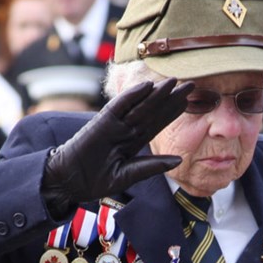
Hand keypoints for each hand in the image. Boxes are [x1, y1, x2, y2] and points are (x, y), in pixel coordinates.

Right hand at [42, 78, 193, 213]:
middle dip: (172, 98)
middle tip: (192, 84)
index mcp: (133, 142)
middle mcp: (126, 130)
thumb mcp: (128, 175)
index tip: (191, 100)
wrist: (70, 182)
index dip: (173, 111)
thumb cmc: (95, 180)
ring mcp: (115, 124)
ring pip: (140, 106)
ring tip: (175, 80)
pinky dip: (132, 96)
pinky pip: (119, 106)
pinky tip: (147, 86)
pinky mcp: (102, 123)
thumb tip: (179, 160)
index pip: (157, 123)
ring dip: (157, 93)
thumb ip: (152, 166)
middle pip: (153, 111)